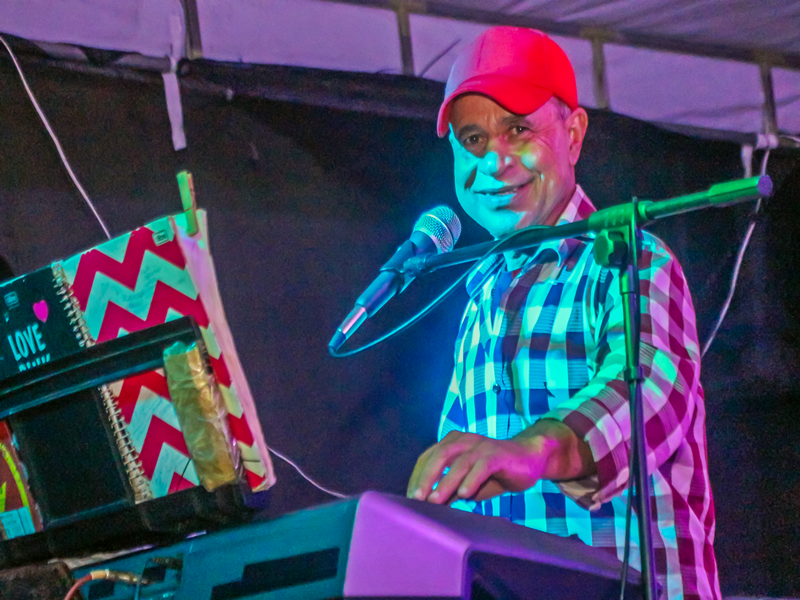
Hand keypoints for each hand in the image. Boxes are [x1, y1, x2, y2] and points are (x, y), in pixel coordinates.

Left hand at [406, 431, 551, 504]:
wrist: (529, 459)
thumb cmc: (494, 473)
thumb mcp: (468, 485)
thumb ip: (450, 491)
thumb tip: (430, 506)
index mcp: (452, 443)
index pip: (428, 457)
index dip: (417, 477)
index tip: (409, 498)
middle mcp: (464, 440)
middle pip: (439, 455)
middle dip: (426, 477)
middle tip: (416, 498)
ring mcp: (481, 445)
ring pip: (459, 461)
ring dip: (446, 481)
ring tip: (435, 500)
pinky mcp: (498, 454)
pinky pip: (482, 466)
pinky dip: (471, 480)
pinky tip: (464, 495)